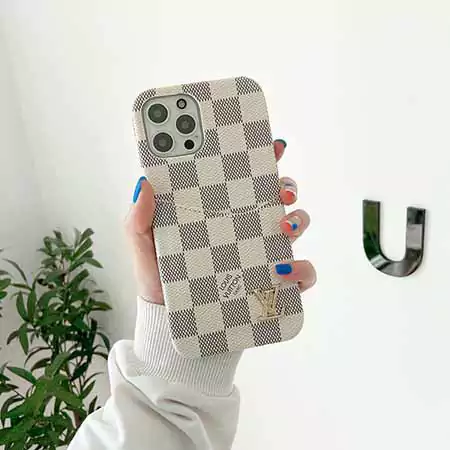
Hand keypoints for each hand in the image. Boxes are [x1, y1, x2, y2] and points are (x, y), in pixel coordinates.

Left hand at [125, 139, 316, 304]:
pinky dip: (302, 269)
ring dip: (298, 220)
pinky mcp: (273, 283)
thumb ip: (138, 218)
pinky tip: (283, 270)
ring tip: (282, 227)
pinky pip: (301, 273)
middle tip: (279, 190)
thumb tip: (144, 185)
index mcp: (220, 211)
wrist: (169, 318)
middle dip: (287, 185)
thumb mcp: (144, 244)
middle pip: (278, 196)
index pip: (246, 178)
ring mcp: (263, 254)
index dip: (263, 158)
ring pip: (296, 226)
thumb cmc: (161, 277)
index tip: (270, 145)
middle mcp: (246, 227)